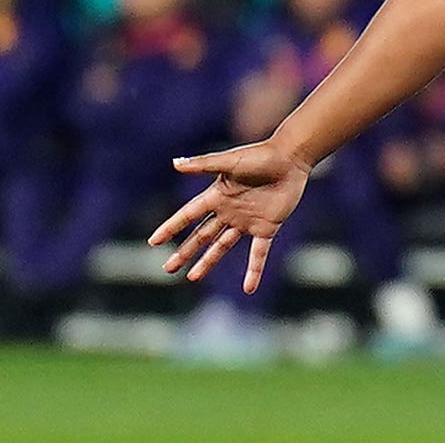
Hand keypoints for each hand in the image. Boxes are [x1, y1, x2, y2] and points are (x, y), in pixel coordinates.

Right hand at [147, 141, 309, 293]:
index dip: (171, 227)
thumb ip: (203, 165)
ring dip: (207, 262)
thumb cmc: (260, 156)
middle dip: (185, 251)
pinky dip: (254, 270)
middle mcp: (229, 211)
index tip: (154, 242)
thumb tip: (175, 163)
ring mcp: (247, 221)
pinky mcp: (267, 227)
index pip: (188, 215)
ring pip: (222, 246)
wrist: (290, 158)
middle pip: (202, 235)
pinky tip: (249, 288)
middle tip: (168, 268)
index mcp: (217, 195)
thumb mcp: (229, 162)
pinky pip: (258, 253)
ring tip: (192, 278)